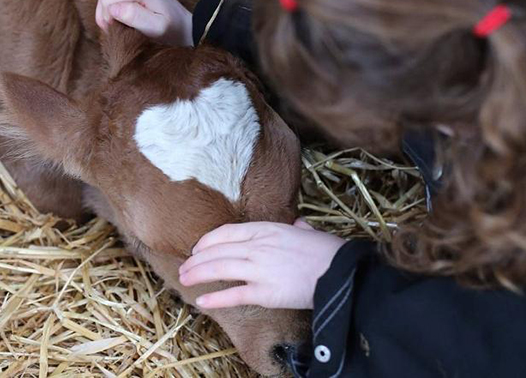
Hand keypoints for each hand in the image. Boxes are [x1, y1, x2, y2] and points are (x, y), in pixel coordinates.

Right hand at [95, 0, 193, 45]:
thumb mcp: (155, 29)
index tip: (111, 30)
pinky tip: (118, 9)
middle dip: (104, 10)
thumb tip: (113, 8)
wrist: (186, 27)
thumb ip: (134, 17)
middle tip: (110, 28)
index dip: (104, 16)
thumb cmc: (172, 31)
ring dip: (107, 2)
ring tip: (113, 20)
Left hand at [179, 220, 346, 309]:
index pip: (227, 232)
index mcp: (267, 229)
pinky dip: (216, 299)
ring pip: (219, 269)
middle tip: (184, 267)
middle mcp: (258, 246)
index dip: (207, 241)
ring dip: (198, 274)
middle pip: (217, 251)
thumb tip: (299, 223)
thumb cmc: (327, 251)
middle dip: (196, 260)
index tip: (198, 248)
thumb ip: (298, 227)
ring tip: (185, 279)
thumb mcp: (308, 231)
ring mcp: (259, 269)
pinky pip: (234, 295)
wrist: (340, 271)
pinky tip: (202, 302)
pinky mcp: (265, 292)